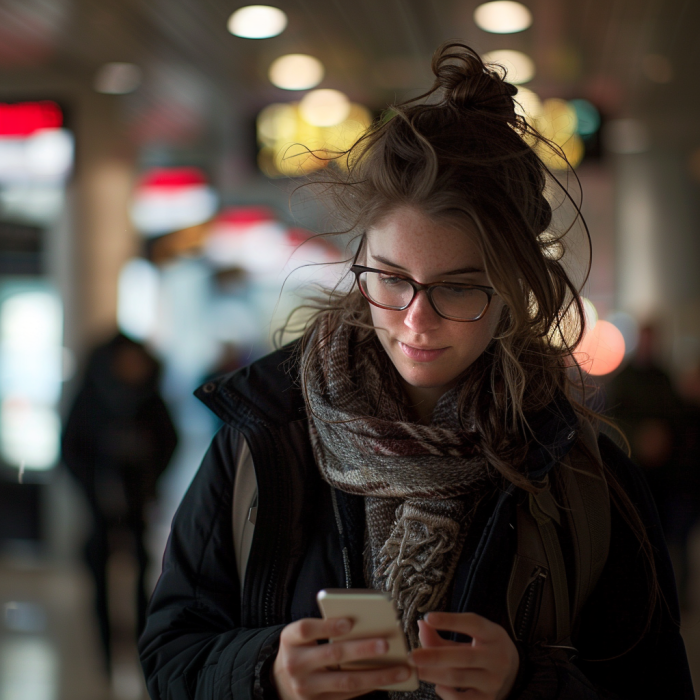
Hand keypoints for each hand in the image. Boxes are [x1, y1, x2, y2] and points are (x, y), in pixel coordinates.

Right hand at [272, 617, 411, 699]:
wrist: (280, 681)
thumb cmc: (301, 648)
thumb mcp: (303, 634)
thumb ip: (324, 627)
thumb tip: (363, 622)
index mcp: (290, 639)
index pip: (306, 629)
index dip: (327, 626)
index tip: (349, 622)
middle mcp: (295, 664)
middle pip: (331, 655)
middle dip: (361, 650)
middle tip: (387, 644)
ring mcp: (305, 688)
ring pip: (345, 681)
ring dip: (376, 675)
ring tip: (401, 669)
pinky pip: (348, 696)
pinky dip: (369, 687)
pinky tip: (388, 681)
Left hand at [409, 612, 518, 699]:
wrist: (511, 672)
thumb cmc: (482, 647)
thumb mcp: (471, 634)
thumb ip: (443, 633)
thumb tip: (422, 624)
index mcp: (493, 634)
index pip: (473, 623)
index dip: (450, 621)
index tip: (428, 617)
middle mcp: (496, 657)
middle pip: (463, 656)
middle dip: (434, 656)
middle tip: (411, 656)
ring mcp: (493, 680)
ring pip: (459, 678)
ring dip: (434, 674)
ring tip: (416, 670)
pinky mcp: (488, 699)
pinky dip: (447, 694)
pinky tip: (437, 686)